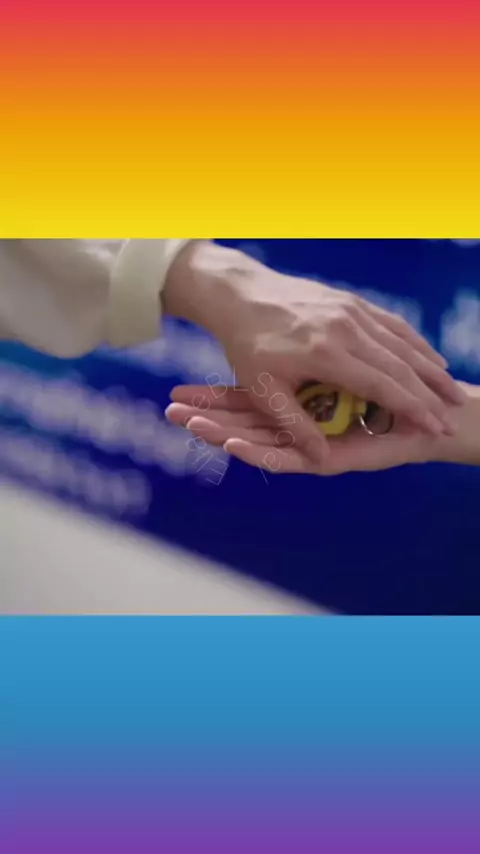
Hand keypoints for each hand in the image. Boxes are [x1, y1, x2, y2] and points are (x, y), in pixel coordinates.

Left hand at [164, 242, 464, 465]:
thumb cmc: (247, 345)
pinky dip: (414, 343)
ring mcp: (351, 310)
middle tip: (453, 414)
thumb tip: (319, 458)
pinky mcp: (351, 300)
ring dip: (429, 367)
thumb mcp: (262, 389)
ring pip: (402, 342)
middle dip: (431, 391)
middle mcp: (346, 328)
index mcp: (326, 353)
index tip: (435, 427)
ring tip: (451, 391)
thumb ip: (293, 424)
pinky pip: (392, 324)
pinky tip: (430, 358)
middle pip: (401, 364)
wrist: (238, 292)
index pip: (383, 384)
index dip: (413, 408)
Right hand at [166, 385, 442, 474]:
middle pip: (239, 426)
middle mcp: (295, 435)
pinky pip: (285, 457)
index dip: (210, 404)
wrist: (421, 419)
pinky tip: (230, 443)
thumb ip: (304, 372)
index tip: (174, 396)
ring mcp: (308, 450)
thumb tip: (265, 360)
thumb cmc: (385, 396)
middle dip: (203, 417)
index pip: (242, 408)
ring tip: (186, 424)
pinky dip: (258, 451)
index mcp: (294, 412)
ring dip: (219, 432)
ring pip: (254, 441)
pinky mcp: (324, 462)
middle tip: (167, 412)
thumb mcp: (341, 373)